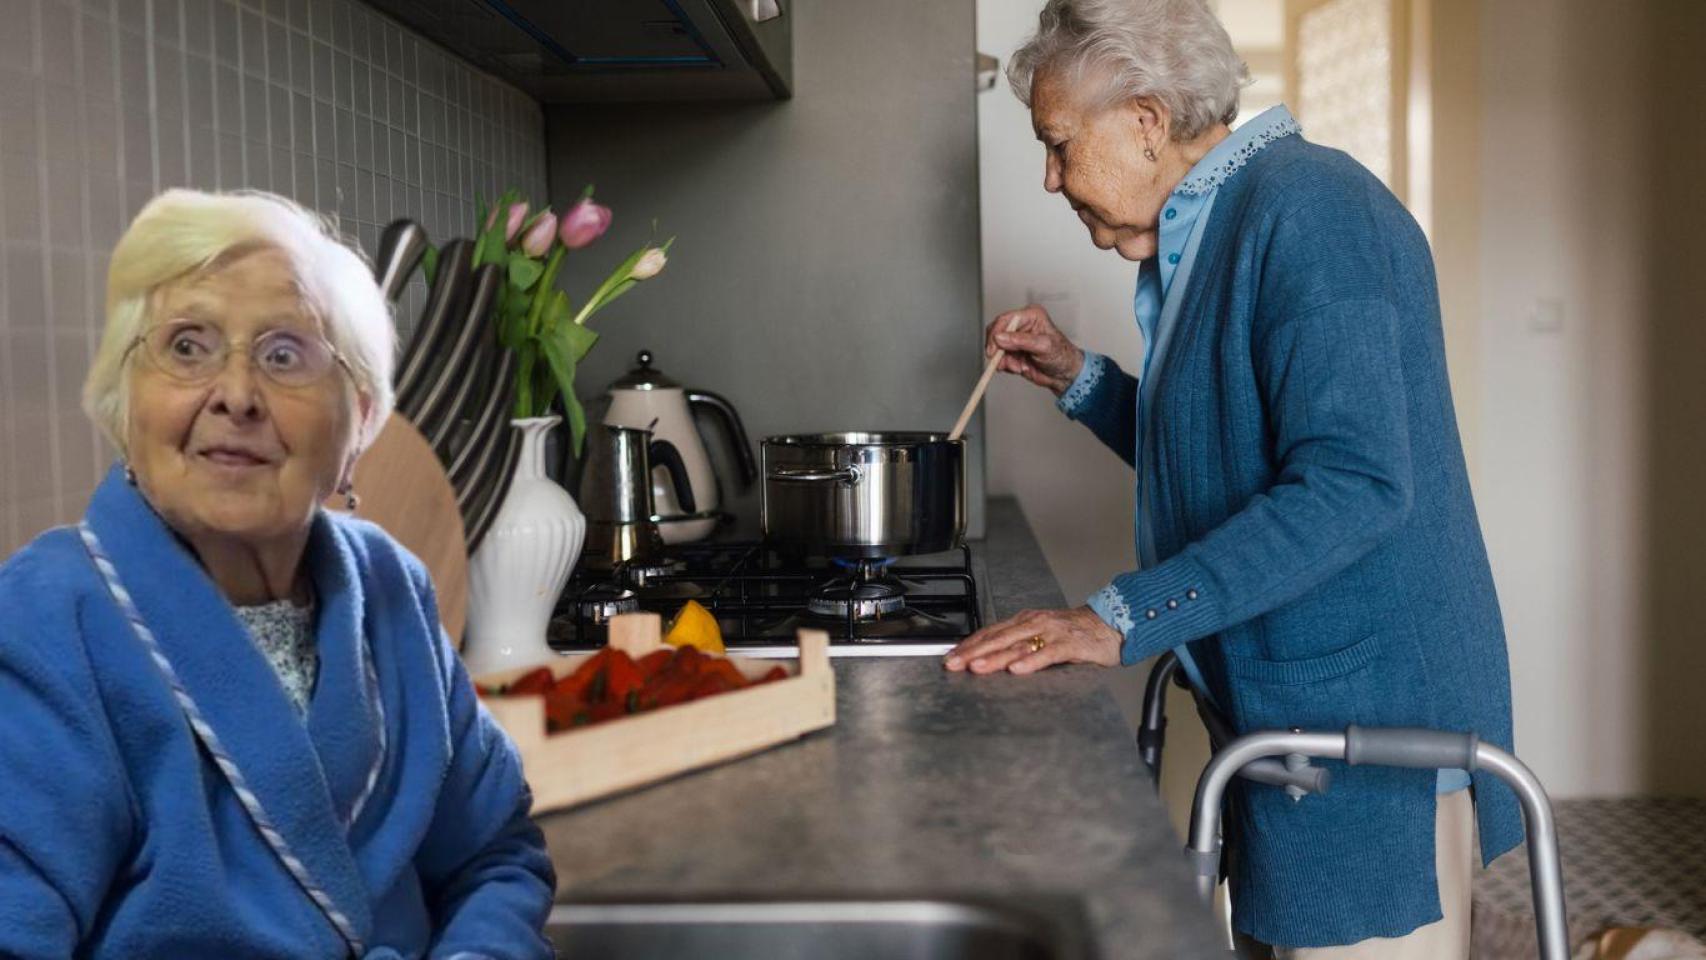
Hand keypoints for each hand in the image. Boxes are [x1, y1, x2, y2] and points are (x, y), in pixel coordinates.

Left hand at [943, 606, 1120, 675]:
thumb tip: (989, 658)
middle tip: (953, 664)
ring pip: (1017, 645)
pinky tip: (1017, 670)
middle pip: (998, 638)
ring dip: (995, 657)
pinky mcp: (1069, 644)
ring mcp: (1051, 632)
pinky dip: (1031, 662)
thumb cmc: (1073, 633)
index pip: (990, 632)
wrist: (1110, 624)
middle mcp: (1034, 623)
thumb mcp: (1040, 634)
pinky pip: (1047, 654)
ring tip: (976, 667)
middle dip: (972, 652)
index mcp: (1024, 620)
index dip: (968, 645)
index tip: (950, 658)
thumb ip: (1018, 644)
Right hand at [984, 305, 1085, 396]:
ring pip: (997, 348)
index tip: (993, 350)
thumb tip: (1000, 337)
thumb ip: (1021, 341)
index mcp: (1031, 315)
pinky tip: (1019, 368)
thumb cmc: (1062, 356)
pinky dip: (1007, 366)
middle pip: (996, 332)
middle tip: (1000, 362)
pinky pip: (1000, 358)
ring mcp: (1016, 340)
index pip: (1005, 320)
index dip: (996, 334)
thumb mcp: (1043, 346)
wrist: (1064, 375)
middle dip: (998, 350)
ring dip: (1005, 360)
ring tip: (1018, 367)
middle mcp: (1022, 325)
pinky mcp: (1013, 352)